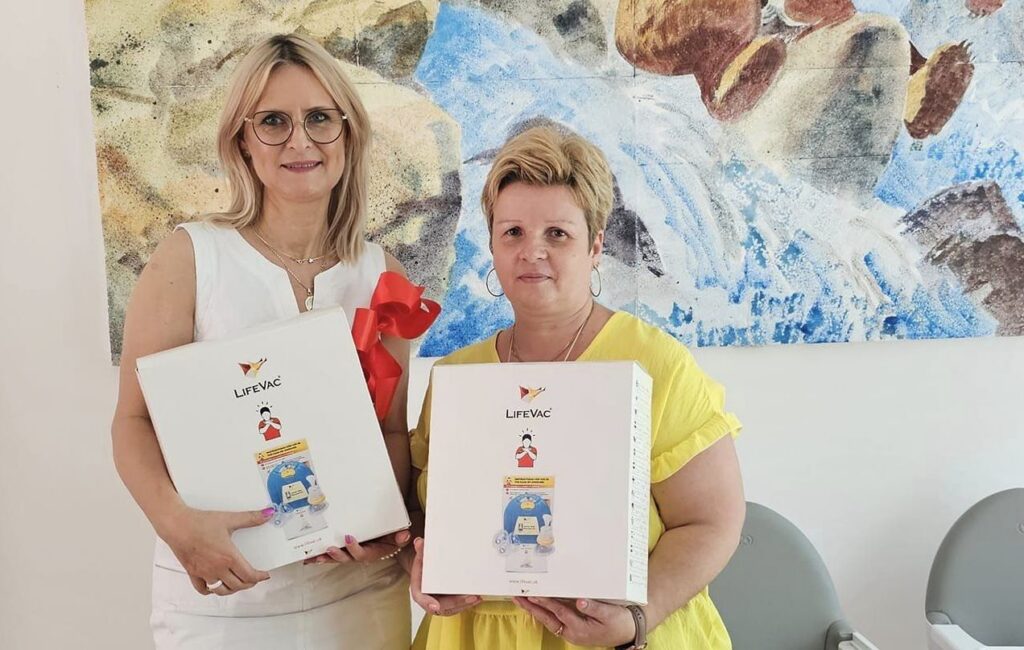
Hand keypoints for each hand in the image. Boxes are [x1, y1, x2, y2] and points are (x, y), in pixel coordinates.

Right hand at [162, 506, 273, 596]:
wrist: (177, 525)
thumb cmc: (200, 522)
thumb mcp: (229, 519)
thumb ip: (251, 518)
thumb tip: (268, 514)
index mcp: (229, 557)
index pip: (249, 575)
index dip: (259, 577)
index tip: (264, 575)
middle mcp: (217, 568)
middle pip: (238, 585)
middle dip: (249, 583)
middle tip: (254, 578)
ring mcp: (204, 573)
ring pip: (222, 590)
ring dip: (232, 589)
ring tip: (238, 583)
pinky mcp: (193, 573)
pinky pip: (203, 589)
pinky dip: (211, 590)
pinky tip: (215, 585)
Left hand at [303, 529, 411, 564]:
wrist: (390, 540)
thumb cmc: (393, 538)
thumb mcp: (399, 537)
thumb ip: (401, 537)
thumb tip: (404, 535)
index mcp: (372, 553)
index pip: (362, 553)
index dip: (354, 548)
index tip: (348, 537)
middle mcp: (360, 556)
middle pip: (346, 559)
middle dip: (336, 556)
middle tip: (328, 549)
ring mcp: (351, 554)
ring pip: (337, 558)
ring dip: (325, 558)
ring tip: (313, 557)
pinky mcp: (345, 551)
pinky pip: (332, 555)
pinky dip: (321, 557)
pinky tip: (309, 558)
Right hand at [409, 537, 480, 615]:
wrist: (425, 571)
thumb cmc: (423, 566)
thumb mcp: (421, 557)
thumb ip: (421, 550)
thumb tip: (419, 542)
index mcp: (419, 590)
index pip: (421, 599)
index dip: (428, 603)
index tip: (435, 606)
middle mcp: (429, 600)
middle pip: (441, 606)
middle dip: (456, 603)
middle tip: (470, 597)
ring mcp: (439, 603)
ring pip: (451, 609)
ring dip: (464, 605)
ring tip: (477, 598)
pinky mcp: (448, 604)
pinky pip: (456, 607)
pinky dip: (466, 604)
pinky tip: (476, 599)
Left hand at [513, 596, 636, 645]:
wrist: (628, 632)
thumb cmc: (620, 622)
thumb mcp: (610, 615)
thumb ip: (595, 608)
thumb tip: (580, 601)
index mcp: (580, 628)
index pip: (559, 612)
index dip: (546, 602)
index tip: (533, 594)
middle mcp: (572, 632)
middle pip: (547, 618)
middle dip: (531, 607)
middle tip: (517, 596)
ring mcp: (571, 632)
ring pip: (548, 620)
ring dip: (534, 609)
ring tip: (521, 599)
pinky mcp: (573, 629)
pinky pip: (554, 620)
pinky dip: (544, 612)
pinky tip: (537, 605)